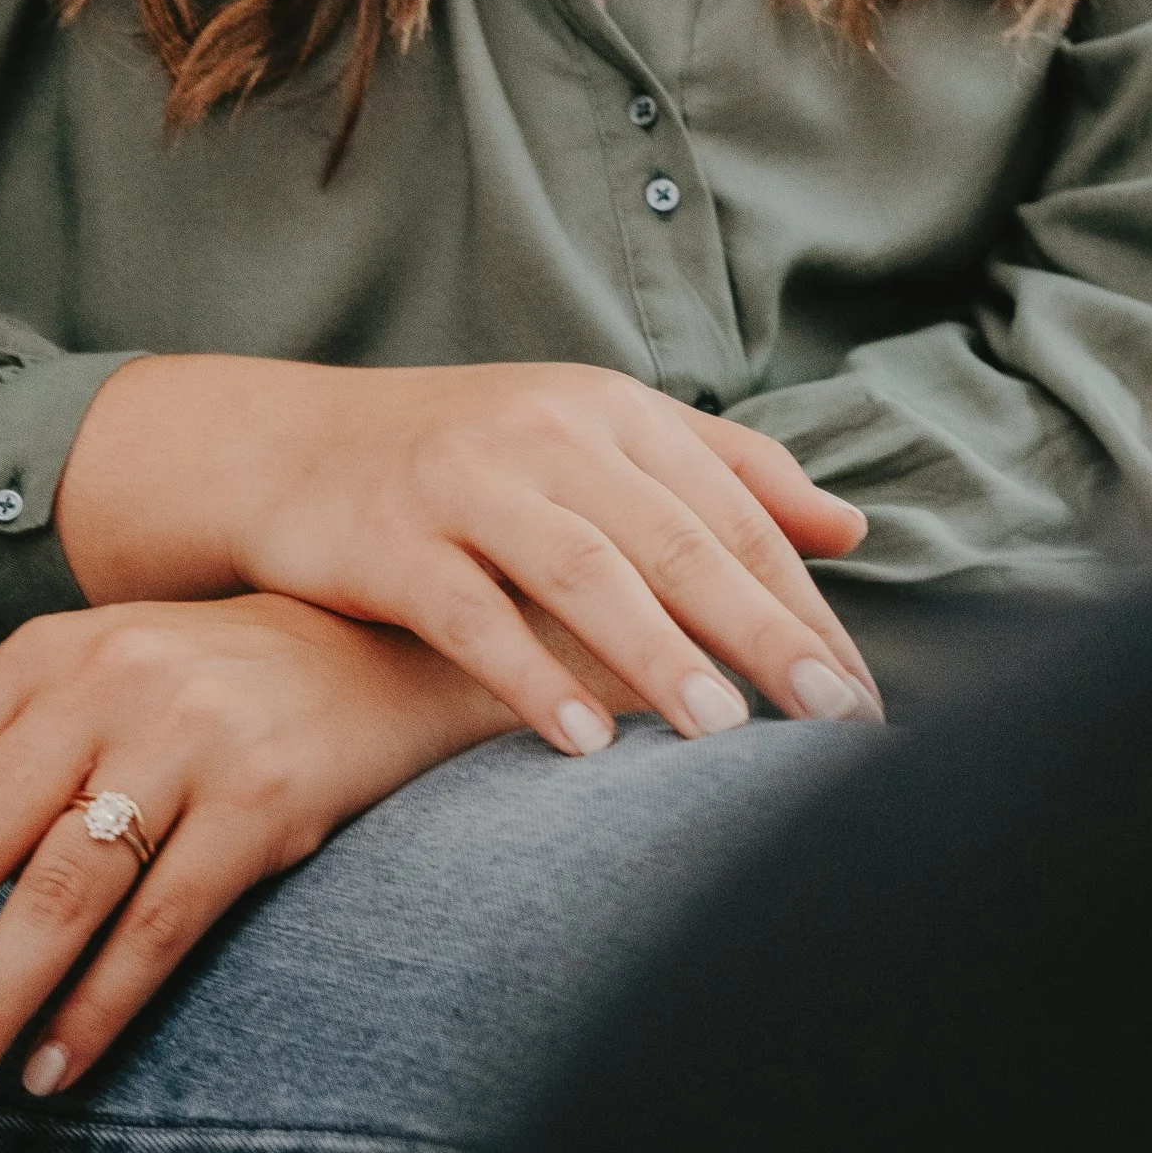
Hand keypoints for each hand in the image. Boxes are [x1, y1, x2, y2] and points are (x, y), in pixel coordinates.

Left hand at [0, 594, 510, 1124]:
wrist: (382, 645)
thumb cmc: (208, 685)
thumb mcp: (95, 676)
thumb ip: (0, 752)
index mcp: (45, 652)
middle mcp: (107, 681)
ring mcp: (190, 737)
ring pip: (54, 898)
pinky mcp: (264, 798)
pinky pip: (157, 928)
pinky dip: (93, 1012)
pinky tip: (51, 1068)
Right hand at [55, 356, 881, 751]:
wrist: (290, 444)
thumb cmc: (470, 456)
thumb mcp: (597, 439)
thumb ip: (724, 473)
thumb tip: (849, 528)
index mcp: (614, 410)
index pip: (733, 510)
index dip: (803, 601)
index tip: (861, 694)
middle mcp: (550, 433)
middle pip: (675, 538)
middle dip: (762, 630)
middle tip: (832, 718)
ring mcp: (469, 482)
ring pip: (583, 569)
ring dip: (658, 653)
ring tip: (723, 733)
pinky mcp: (392, 538)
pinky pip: (472, 612)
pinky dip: (529, 674)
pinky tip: (581, 741)